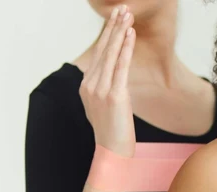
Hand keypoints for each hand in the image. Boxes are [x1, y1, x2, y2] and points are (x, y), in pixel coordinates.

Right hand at [79, 5, 136, 156]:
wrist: (112, 152)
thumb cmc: (112, 132)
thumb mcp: (104, 107)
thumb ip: (105, 89)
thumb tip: (112, 77)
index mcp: (86, 86)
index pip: (98, 54)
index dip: (107, 35)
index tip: (115, 19)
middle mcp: (90, 85)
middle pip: (103, 50)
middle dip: (112, 27)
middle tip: (121, 8)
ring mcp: (100, 90)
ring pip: (111, 54)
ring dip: (119, 32)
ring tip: (127, 15)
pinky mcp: (114, 96)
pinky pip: (121, 67)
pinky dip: (125, 49)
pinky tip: (130, 35)